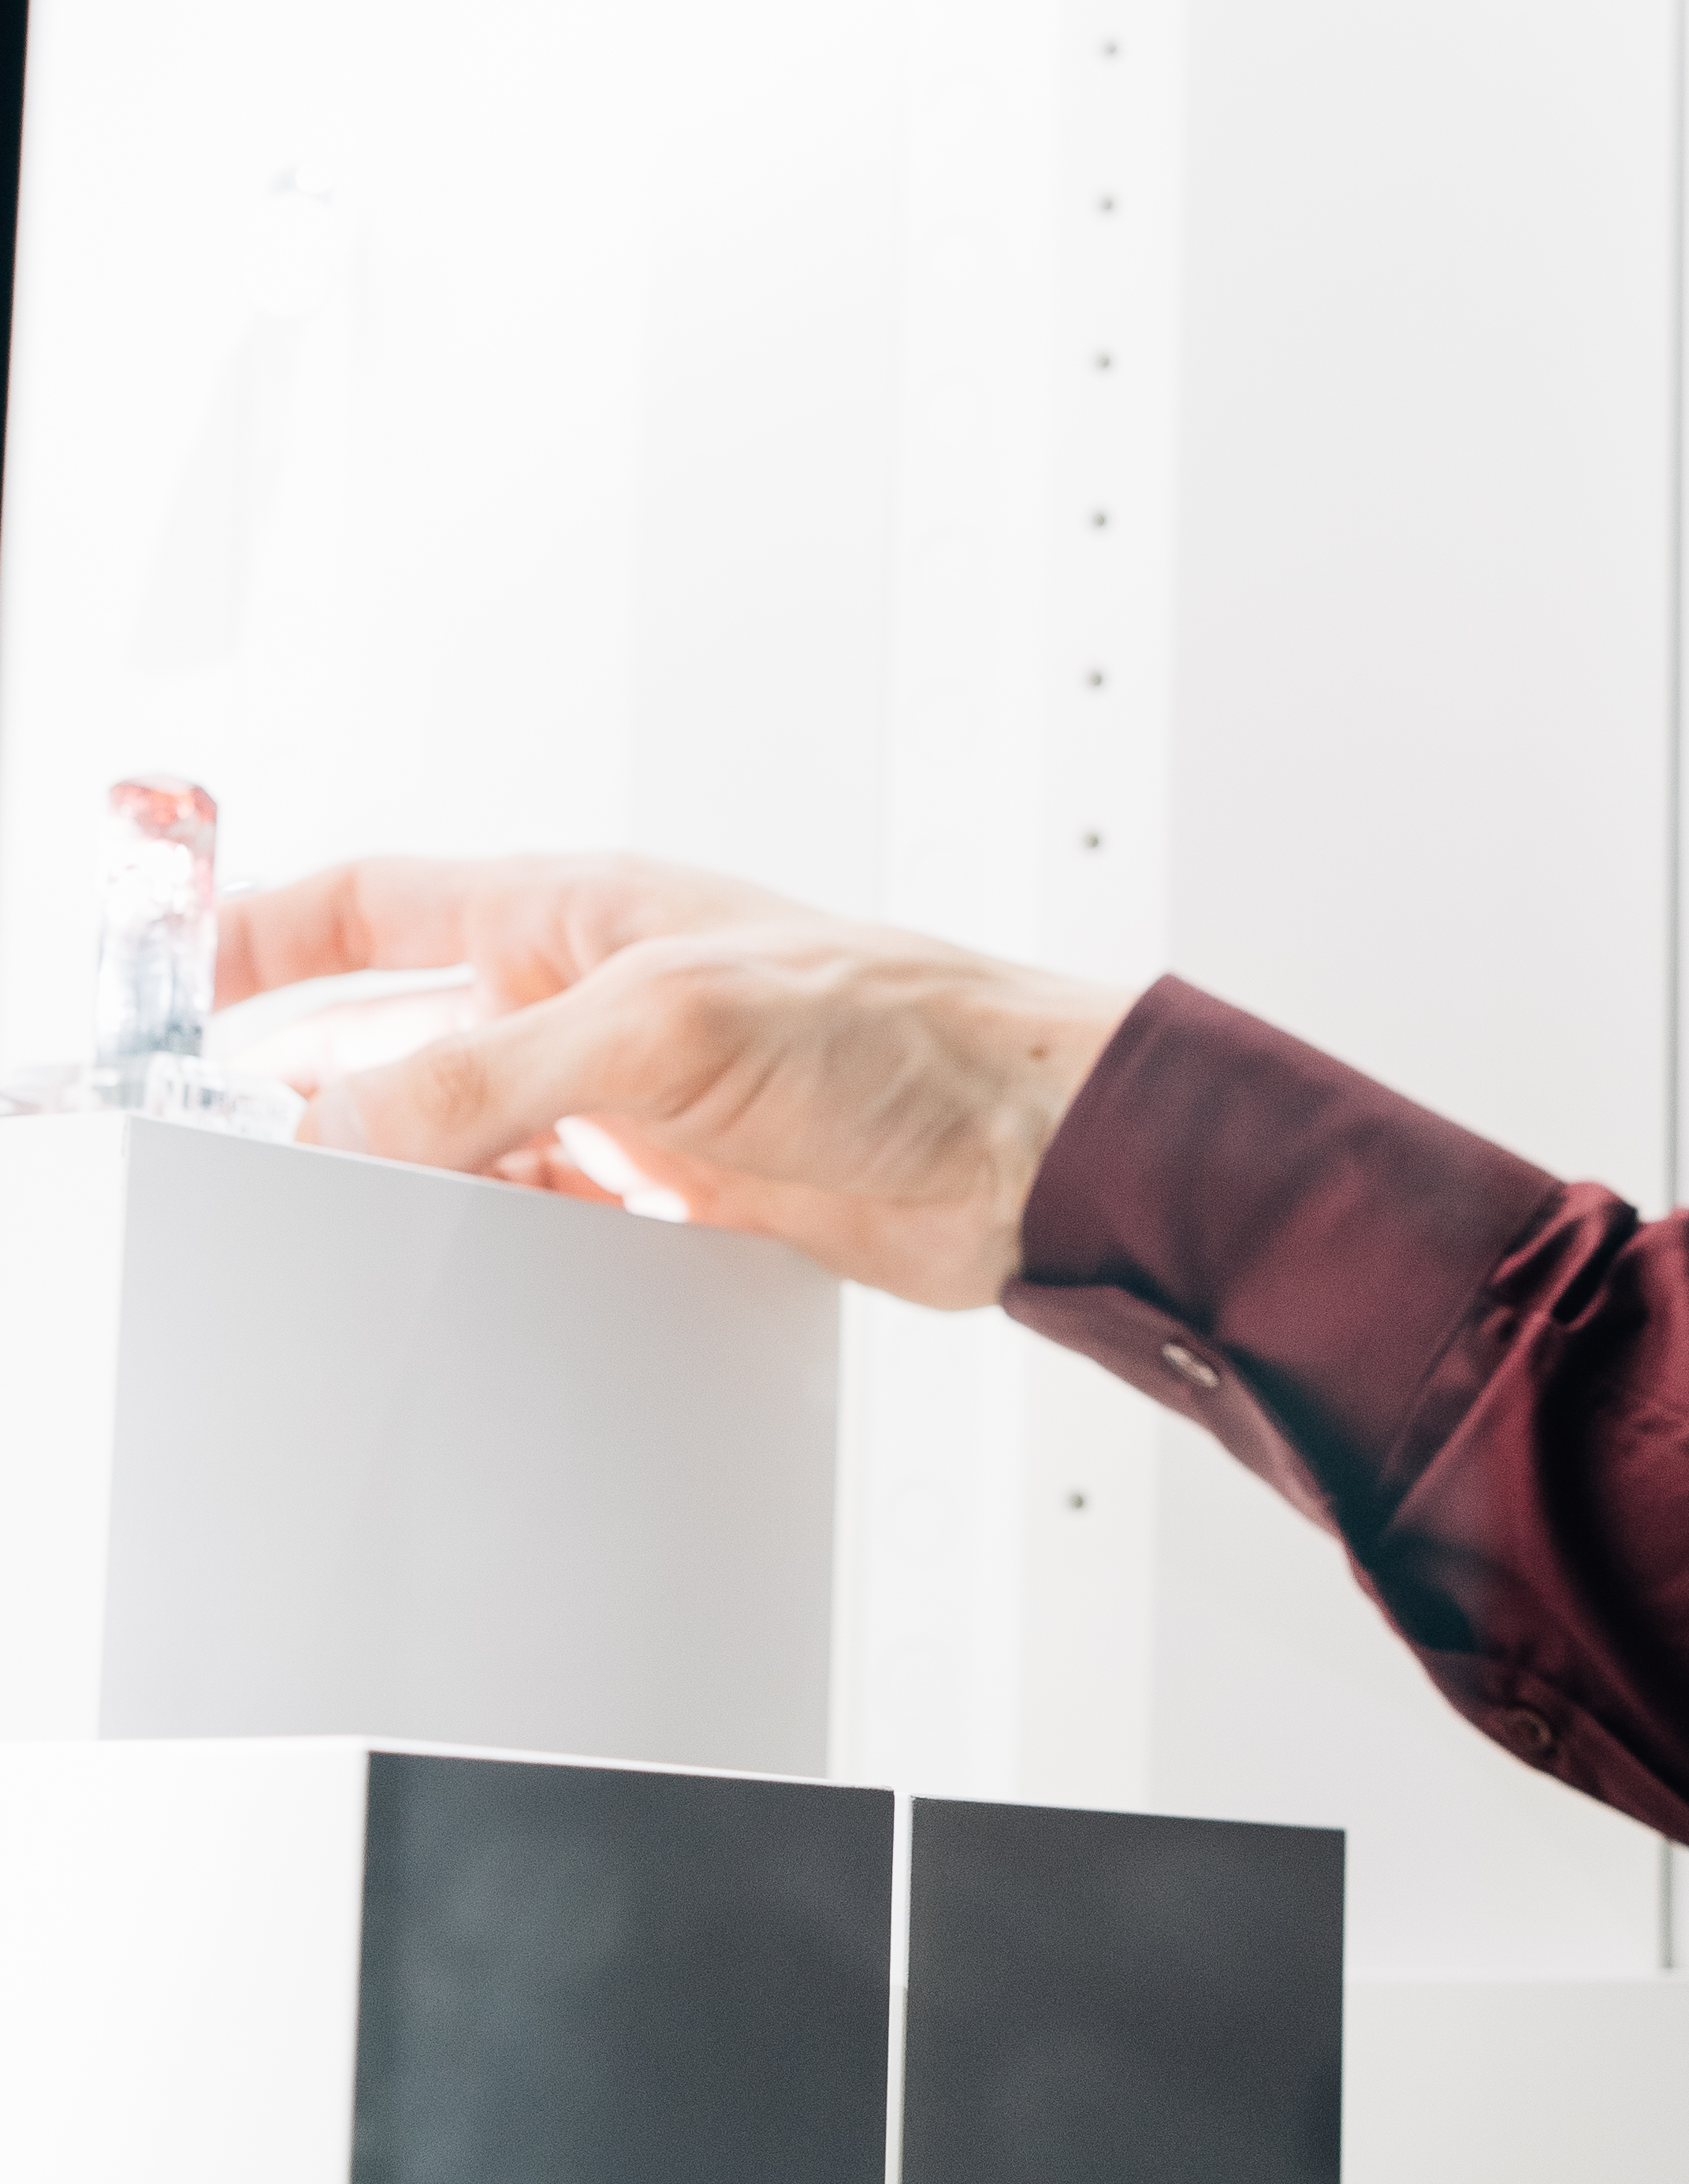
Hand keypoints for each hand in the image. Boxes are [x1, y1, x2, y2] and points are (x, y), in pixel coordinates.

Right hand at [214, 852, 1133, 1309]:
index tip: (166, 988)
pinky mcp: (673, 1188)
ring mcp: (629, 1097)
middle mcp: (591, 998)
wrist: (1026, 1148)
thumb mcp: (660, 1031)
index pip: (371, 907)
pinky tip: (470, 1276)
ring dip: (409, 1184)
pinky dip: (490, 1246)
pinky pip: (536, 1217)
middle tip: (241, 1160)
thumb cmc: (895, 1030)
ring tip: (353, 1233)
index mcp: (577, 913)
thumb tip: (345, 1119)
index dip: (257, 939)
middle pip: (399, 1039)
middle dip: (318, 1095)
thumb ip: (489, 1072)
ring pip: (462, 1140)